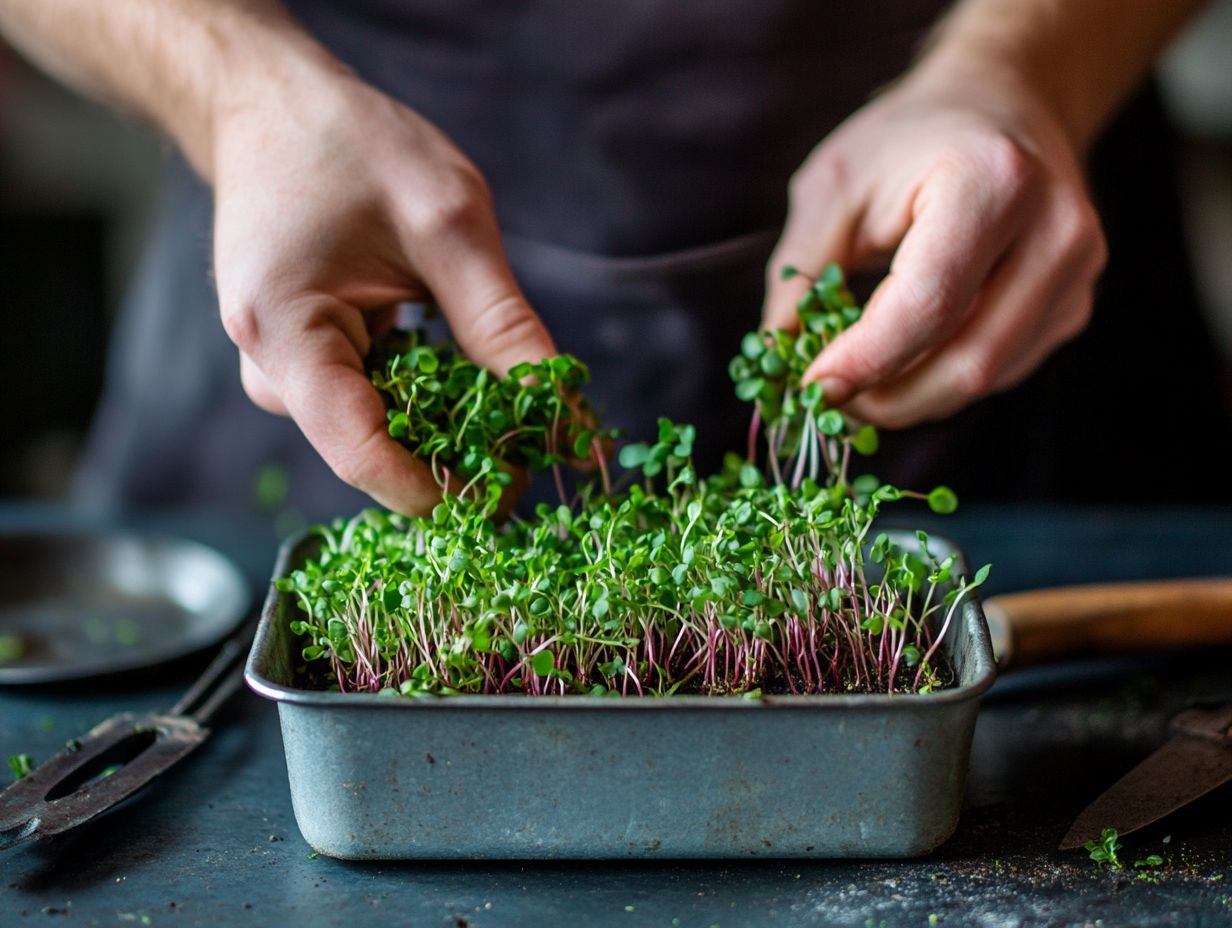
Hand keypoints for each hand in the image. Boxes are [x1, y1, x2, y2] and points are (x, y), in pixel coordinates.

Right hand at [212, 67, 554, 513]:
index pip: (364, 456)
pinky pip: (370, 401)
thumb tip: (564, 419)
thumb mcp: (448, 225)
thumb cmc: (351, 146)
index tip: (518, 487)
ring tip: (501, 387)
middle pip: (374, 449)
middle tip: (536, 433)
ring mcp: (280, 370)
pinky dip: (424, 392)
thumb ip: (503, 326)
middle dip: (458, 451)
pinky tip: (457, 363)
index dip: (445, 489)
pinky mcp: (301, 362)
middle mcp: (269, 369)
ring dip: (445, 419)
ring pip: (379, 428)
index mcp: (285, 334)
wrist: (273, 105)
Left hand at [762, 63, 1106, 427]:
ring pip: (986, 378)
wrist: (1004, 100)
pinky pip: (1001, 371)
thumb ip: (799, 271)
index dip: (866, 361)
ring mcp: (1075, 273)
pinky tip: (906, 358)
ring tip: (859, 381)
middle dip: (889, 398)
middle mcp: (1054, 230)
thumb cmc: (909, 138)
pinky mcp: (1073, 304)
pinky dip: (942, 380)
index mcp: (993, 182)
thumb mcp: (834, 184)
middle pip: (968, 360)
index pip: (929, 305)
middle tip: (830, 402)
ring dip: (913, 397)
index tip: (812, 387)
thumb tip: (776, 355)